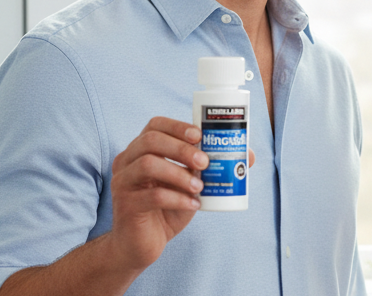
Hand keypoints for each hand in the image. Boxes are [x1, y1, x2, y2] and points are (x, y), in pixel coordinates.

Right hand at [106, 117, 255, 272]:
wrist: (142, 244)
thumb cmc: (167, 208)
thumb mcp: (191, 184)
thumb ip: (211, 168)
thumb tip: (248, 155)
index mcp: (141, 150)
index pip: (154, 126)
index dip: (177, 126)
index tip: (200, 135)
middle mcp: (127, 162)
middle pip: (150, 141)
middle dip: (182, 148)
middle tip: (205, 161)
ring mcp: (123, 183)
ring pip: (147, 165)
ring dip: (179, 173)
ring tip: (200, 186)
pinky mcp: (126, 206)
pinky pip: (151, 196)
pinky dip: (177, 198)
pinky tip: (193, 204)